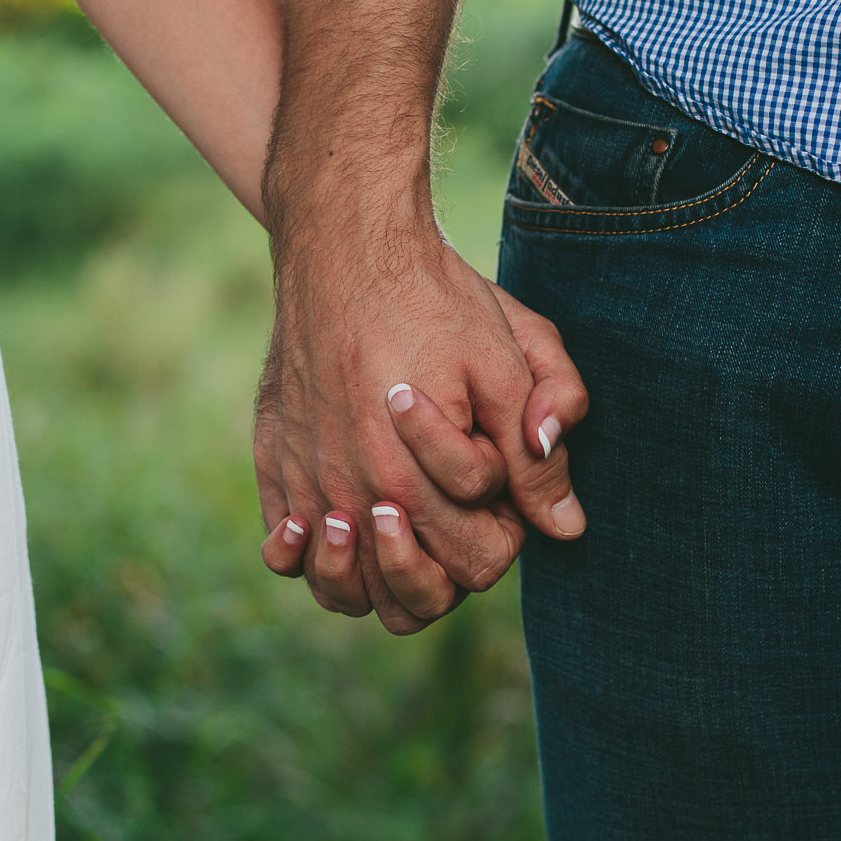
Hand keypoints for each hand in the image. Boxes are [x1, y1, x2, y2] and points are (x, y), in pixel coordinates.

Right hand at [254, 221, 586, 632]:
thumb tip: (566, 528)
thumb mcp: (510, 363)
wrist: (345, 244)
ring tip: (400, 523)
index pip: (479, 566)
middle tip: (460, 502)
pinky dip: (308, 556)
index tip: (502, 483)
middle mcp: (353, 496)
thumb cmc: (436, 299)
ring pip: (342, 592)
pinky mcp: (274, 461)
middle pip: (415, 596)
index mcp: (416, 483)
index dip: (506, 531)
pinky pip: (283, 552)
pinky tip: (335, 522)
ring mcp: (306, 483)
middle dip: (452, 559)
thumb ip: (539, 451)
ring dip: (379, 576)